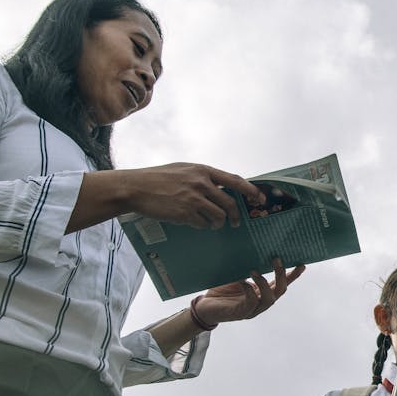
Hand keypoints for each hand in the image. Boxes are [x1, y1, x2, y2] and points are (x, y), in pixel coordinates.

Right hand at [118, 162, 264, 229]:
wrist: (136, 187)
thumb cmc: (159, 178)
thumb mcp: (184, 170)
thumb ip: (203, 177)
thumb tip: (223, 187)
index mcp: (203, 171)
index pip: (235, 180)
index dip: (251, 191)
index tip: (260, 199)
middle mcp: (201, 184)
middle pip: (230, 204)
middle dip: (236, 216)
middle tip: (236, 222)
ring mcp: (193, 199)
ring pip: (219, 217)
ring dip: (219, 223)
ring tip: (213, 224)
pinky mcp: (184, 214)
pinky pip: (203, 224)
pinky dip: (202, 226)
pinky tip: (195, 222)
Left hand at [194, 259, 304, 325]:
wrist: (204, 307)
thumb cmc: (221, 291)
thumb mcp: (236, 276)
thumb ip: (246, 267)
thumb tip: (253, 249)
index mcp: (261, 294)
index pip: (281, 285)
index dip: (292, 276)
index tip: (301, 264)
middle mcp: (260, 303)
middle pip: (279, 291)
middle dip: (281, 276)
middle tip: (277, 260)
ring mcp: (252, 310)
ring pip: (268, 300)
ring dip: (264, 284)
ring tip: (255, 271)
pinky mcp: (240, 314)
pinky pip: (250, 304)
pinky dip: (249, 292)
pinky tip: (243, 282)